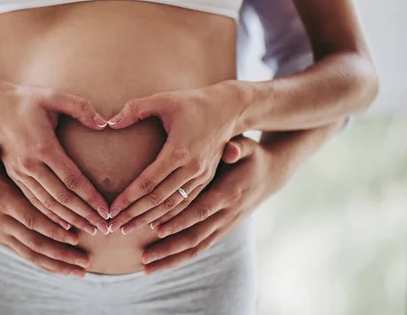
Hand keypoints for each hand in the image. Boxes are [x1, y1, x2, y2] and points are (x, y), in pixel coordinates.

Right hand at [0, 78, 110, 234]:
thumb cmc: (26, 99)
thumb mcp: (53, 95)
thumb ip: (80, 107)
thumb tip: (104, 122)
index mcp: (43, 147)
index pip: (72, 180)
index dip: (91, 198)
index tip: (107, 211)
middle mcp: (30, 165)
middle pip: (61, 198)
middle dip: (84, 215)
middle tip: (104, 229)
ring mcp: (19, 173)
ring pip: (46, 205)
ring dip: (69, 220)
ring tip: (89, 231)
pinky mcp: (14, 177)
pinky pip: (33, 202)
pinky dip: (49, 217)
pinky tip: (64, 226)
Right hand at [0, 140, 90, 276]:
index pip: (29, 217)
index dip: (52, 228)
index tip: (74, 236)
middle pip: (33, 242)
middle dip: (61, 253)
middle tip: (86, 261)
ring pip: (30, 253)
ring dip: (56, 263)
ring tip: (80, 271)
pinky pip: (23, 254)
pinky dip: (43, 262)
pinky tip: (61, 267)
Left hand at [106, 81, 242, 232]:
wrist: (229, 108)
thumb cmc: (192, 102)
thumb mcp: (162, 99)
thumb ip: (134, 109)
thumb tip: (109, 123)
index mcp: (179, 151)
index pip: (148, 182)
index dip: (128, 198)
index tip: (112, 210)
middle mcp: (192, 168)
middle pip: (159, 199)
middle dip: (135, 215)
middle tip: (114, 227)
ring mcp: (202, 176)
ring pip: (173, 206)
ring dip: (150, 219)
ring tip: (129, 229)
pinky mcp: (207, 178)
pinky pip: (186, 203)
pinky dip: (170, 216)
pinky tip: (154, 224)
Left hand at [140, 136, 283, 273]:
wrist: (270, 175)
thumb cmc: (251, 157)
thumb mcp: (248, 147)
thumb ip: (237, 147)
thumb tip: (230, 149)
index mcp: (228, 193)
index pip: (202, 211)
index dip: (181, 221)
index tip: (158, 230)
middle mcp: (226, 214)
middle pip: (195, 237)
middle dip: (169, 248)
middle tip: (143, 257)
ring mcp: (224, 225)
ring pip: (196, 248)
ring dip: (171, 259)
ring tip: (146, 267)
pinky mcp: (221, 230)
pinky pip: (199, 247)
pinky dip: (180, 257)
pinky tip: (160, 264)